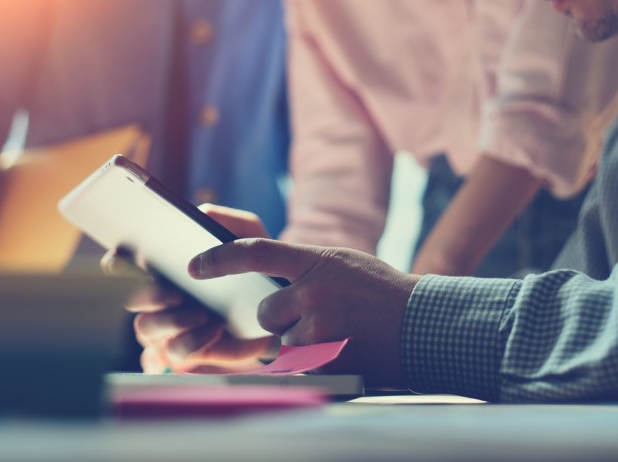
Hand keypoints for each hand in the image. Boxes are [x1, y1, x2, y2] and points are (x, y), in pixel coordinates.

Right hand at [102, 205, 276, 372]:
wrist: (286, 305)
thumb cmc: (258, 265)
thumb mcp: (248, 233)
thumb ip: (224, 218)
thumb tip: (197, 214)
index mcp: (166, 269)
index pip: (126, 266)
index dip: (117, 263)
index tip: (118, 260)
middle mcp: (160, 300)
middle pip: (133, 302)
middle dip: (150, 297)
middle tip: (177, 294)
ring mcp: (170, 330)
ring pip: (148, 330)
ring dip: (174, 322)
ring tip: (205, 315)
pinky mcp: (188, 356)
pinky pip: (170, 357)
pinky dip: (191, 343)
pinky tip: (214, 332)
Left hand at [191, 239, 419, 388]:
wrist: (424, 323)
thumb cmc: (382, 293)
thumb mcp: (343, 264)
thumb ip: (306, 267)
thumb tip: (264, 273)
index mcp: (316, 261)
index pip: (255, 252)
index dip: (219, 258)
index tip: (193, 266)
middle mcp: (313, 291)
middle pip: (265, 311)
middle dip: (281, 318)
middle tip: (315, 317)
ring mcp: (320, 327)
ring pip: (282, 341)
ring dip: (299, 343)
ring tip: (336, 334)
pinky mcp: (327, 360)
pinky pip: (299, 365)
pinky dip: (313, 363)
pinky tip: (340, 351)